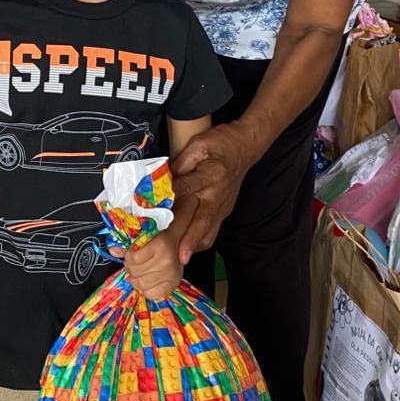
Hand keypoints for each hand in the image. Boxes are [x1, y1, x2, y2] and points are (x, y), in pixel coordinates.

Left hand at [120, 230, 182, 300]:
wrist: (184, 244)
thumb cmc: (166, 237)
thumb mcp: (151, 232)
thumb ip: (131, 241)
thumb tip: (112, 250)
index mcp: (162, 243)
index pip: (133, 257)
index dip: (128, 256)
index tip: (131, 253)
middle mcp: (167, 260)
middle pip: (135, 271)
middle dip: (130, 267)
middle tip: (134, 264)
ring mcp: (171, 274)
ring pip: (140, 284)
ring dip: (136, 279)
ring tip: (139, 272)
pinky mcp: (174, 284)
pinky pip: (152, 294)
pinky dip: (145, 290)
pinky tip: (146, 282)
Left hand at [171, 124, 253, 264]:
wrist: (245, 147)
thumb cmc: (221, 143)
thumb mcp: (199, 144)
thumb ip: (181, 162)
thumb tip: (163, 180)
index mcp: (211, 174)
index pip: (187, 188)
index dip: (170, 197)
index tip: (154, 209)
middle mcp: (218, 194)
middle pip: (202, 221)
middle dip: (190, 240)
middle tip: (180, 256)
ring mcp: (222, 206)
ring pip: (210, 231)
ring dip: (195, 246)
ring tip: (179, 258)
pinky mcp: (224, 211)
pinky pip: (212, 230)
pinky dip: (200, 241)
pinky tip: (186, 246)